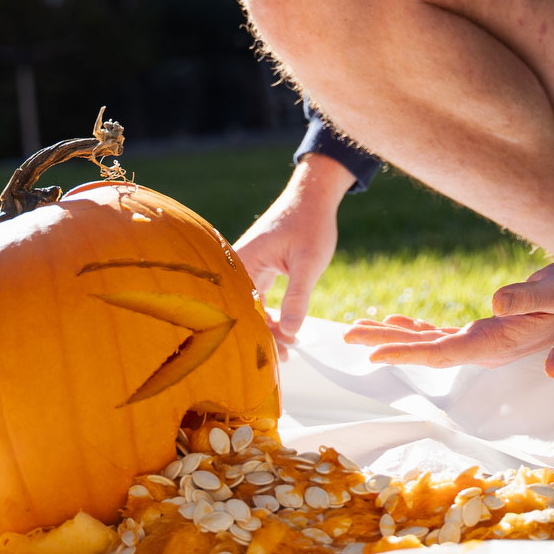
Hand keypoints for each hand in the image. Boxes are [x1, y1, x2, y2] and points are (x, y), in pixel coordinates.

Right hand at [232, 154, 351, 349]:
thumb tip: (289, 331)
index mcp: (244, 262)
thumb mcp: (309, 262)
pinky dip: (269, 313)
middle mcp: (239, 265)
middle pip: (242, 309)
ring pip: (250, 305)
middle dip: (260, 335)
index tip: (274, 354)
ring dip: (266, 326)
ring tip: (287, 349)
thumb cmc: (310, 223)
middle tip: (284, 358)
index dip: (255, 333)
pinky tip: (284, 329)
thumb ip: (298, 296)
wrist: (313, 196)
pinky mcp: (258, 267)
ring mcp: (248, 266)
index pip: (241, 308)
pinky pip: (257, 297)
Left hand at [344, 259, 553, 367]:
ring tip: (359, 329)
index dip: (406, 355)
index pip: (443, 353)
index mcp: (498, 342)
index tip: (372, 354)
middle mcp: (486, 347)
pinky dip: (418, 326)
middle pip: (427, 350)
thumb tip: (495, 302)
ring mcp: (486, 341)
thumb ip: (528, 296)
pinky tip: (398, 320)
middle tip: (347, 335)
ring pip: (431, 342)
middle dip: (387, 344)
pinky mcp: (489, 330)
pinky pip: (444, 333)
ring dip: (395, 336)